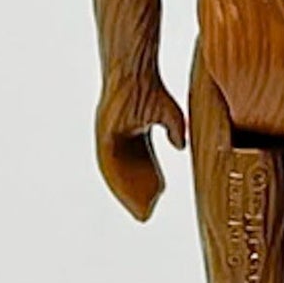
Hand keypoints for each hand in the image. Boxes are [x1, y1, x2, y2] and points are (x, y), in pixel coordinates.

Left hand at [95, 78, 186, 220]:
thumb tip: (181, 147)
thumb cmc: (149, 87)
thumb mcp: (170, 115)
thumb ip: (176, 132)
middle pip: (129, 171)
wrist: (134, 72)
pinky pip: (107, 165)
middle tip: (146, 209)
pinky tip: (125, 193)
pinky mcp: (102, 136)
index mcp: (136, 134)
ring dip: (126, 191)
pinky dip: (116, 180)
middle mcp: (121, 138)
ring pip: (117, 172)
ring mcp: (110, 138)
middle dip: (137, 191)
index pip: (142, 163)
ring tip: (137, 207)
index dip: (150, 178)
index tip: (158, 194)